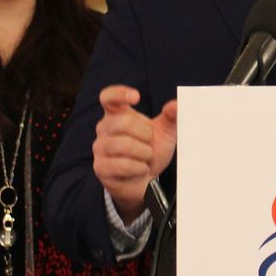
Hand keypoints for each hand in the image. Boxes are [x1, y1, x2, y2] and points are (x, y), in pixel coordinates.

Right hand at [92, 85, 178, 220]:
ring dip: (143, 153)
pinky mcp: (101, 168)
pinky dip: (138, 168)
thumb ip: (170, 118)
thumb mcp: (164, 134)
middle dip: (144, 134)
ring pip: (122, 145)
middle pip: (122, 122)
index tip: (136, 97)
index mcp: (117, 115)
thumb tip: (175, 105)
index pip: (108, 97)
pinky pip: (122, 164)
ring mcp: (100, 148)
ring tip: (146, 158)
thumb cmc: (151, 153)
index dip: (119, 94)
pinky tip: (141, 169)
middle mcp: (104, 128)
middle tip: (149, 144)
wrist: (145, 181)